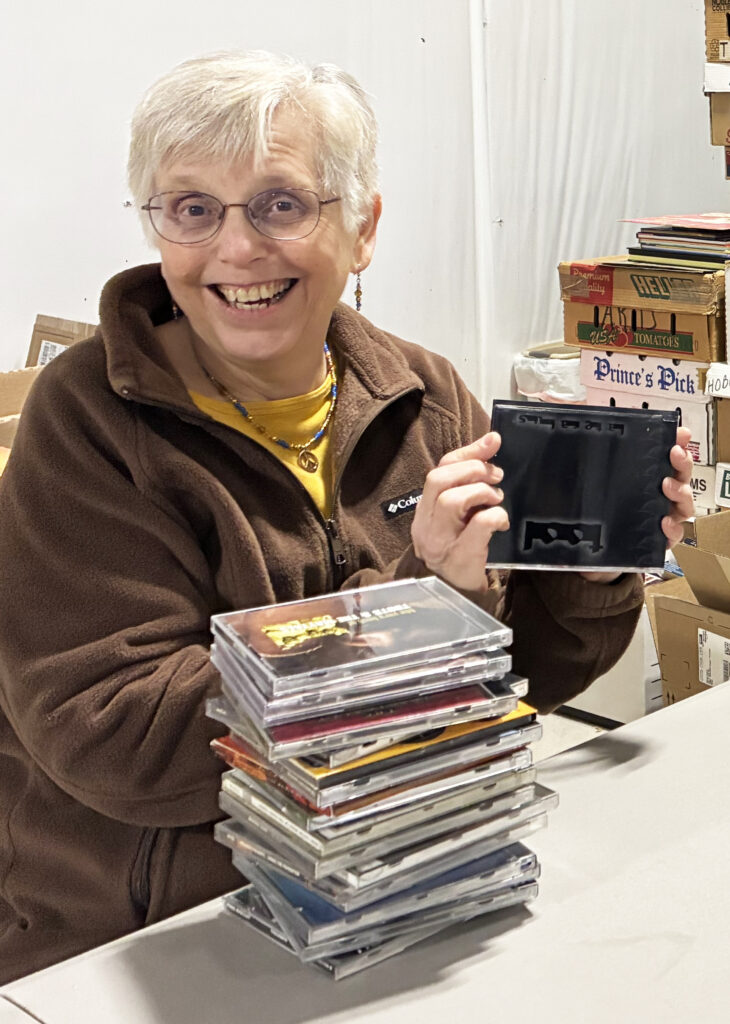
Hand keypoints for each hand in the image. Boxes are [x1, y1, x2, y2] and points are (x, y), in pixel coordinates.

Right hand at [411, 432, 508, 592]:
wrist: (455, 595)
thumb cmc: (461, 549)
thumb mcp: (459, 517)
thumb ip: (469, 485)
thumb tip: (492, 442)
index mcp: (425, 510)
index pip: (439, 470)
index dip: (467, 452)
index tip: (493, 442)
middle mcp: (426, 524)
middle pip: (438, 480)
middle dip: (472, 470)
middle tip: (496, 477)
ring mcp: (440, 542)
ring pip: (452, 501)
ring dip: (482, 492)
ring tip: (496, 499)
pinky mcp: (460, 557)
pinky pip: (478, 526)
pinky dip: (495, 516)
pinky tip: (502, 521)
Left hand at [579, 425, 694, 583]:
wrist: (587, 556)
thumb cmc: (592, 516)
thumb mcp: (587, 483)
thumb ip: (590, 455)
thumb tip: (587, 416)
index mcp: (646, 478)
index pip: (667, 457)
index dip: (678, 443)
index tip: (679, 432)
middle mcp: (659, 497)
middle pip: (681, 476)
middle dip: (682, 462)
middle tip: (674, 453)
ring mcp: (661, 519)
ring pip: (684, 503)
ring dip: (680, 491)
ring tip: (666, 485)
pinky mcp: (658, 542)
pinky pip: (674, 535)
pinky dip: (672, 528)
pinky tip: (663, 522)